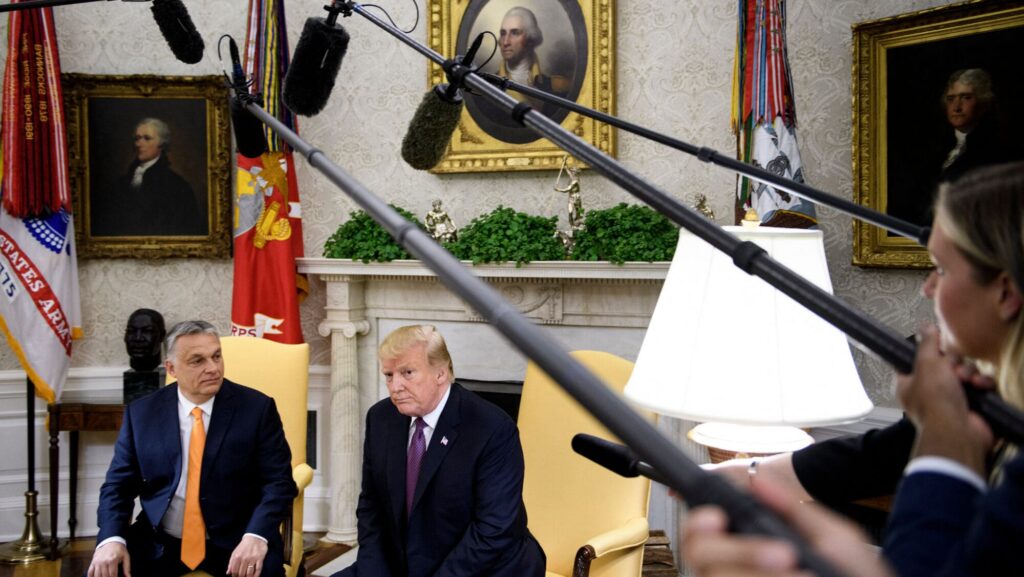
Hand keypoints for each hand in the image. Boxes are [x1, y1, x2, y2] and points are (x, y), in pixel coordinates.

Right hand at [87, 541, 130, 576]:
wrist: (110, 541)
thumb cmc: (119, 549)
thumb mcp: (126, 556)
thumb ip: (127, 568)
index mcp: (112, 560)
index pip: (112, 574)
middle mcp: (103, 561)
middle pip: (105, 576)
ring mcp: (97, 562)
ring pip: (97, 575)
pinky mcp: (93, 562)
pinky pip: (90, 571)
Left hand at [227, 534, 268, 575]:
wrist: (255, 537)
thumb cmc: (244, 546)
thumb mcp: (235, 552)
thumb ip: (231, 563)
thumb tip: (228, 573)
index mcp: (237, 557)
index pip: (234, 571)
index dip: (235, 576)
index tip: (236, 576)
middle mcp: (244, 558)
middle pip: (241, 573)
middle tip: (243, 576)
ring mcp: (253, 559)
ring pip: (249, 573)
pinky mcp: (260, 558)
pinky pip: (258, 569)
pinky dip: (256, 575)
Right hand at [682, 480, 893, 576]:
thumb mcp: (835, 538)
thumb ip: (793, 509)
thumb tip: (756, 480)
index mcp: (750, 545)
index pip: (701, 529)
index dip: (697, 519)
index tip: (716, 517)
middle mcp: (735, 569)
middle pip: (699, 554)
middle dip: (739, 550)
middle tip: (783, 553)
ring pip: (714, 576)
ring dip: (754, 570)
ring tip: (798, 570)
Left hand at [897, 325, 993, 474]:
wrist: (958, 431)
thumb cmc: (935, 400)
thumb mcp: (926, 364)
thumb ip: (927, 344)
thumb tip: (926, 327)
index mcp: (909, 384)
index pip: (915, 361)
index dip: (927, 353)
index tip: (936, 348)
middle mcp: (928, 391)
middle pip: (944, 363)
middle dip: (953, 363)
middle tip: (952, 370)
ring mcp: (951, 399)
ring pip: (964, 372)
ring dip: (968, 373)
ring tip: (967, 381)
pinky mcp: (972, 404)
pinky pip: (979, 385)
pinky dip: (982, 384)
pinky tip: (980, 386)